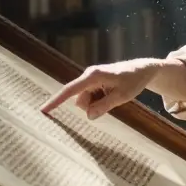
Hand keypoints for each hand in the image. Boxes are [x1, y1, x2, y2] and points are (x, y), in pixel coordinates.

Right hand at [40, 59, 158, 119]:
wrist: (142, 70)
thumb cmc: (133, 81)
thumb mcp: (122, 96)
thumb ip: (104, 106)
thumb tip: (88, 116)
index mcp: (93, 76)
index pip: (70, 90)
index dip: (56, 101)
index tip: (43, 109)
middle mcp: (88, 75)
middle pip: (80, 100)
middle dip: (92, 106)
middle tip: (112, 100)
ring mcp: (90, 79)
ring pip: (85, 101)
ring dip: (97, 104)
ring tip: (113, 95)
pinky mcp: (93, 83)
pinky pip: (91, 98)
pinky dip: (99, 101)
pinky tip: (111, 94)